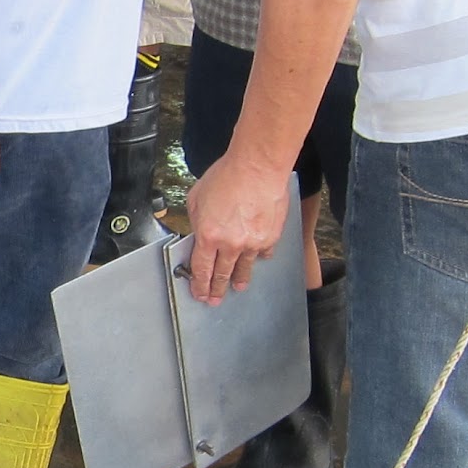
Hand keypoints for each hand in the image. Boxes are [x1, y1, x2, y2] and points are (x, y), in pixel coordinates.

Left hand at [184, 154, 291, 304]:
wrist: (257, 167)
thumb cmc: (226, 176)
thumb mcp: (197, 197)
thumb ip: (196, 220)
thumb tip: (198, 233)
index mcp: (208, 236)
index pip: (201, 268)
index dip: (199, 284)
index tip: (198, 293)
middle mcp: (230, 245)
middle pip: (222, 275)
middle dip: (216, 290)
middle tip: (214, 300)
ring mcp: (252, 243)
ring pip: (244, 268)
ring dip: (239, 280)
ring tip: (237, 287)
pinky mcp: (271, 238)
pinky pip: (263, 253)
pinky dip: (259, 257)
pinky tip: (257, 259)